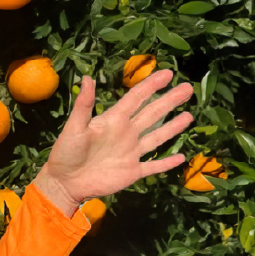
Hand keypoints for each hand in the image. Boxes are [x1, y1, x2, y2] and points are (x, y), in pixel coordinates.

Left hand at [37, 69, 194, 208]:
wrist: (64, 182)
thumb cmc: (65, 152)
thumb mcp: (74, 126)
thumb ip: (84, 105)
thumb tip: (87, 77)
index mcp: (113, 120)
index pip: (136, 98)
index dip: (151, 85)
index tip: (167, 73)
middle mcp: (125, 133)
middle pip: (152, 113)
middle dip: (169, 101)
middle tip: (188, 88)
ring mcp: (131, 153)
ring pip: (157, 137)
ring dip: (173, 127)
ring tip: (190, 115)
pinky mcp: (133, 172)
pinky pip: (154, 166)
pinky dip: (167, 163)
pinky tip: (181, 157)